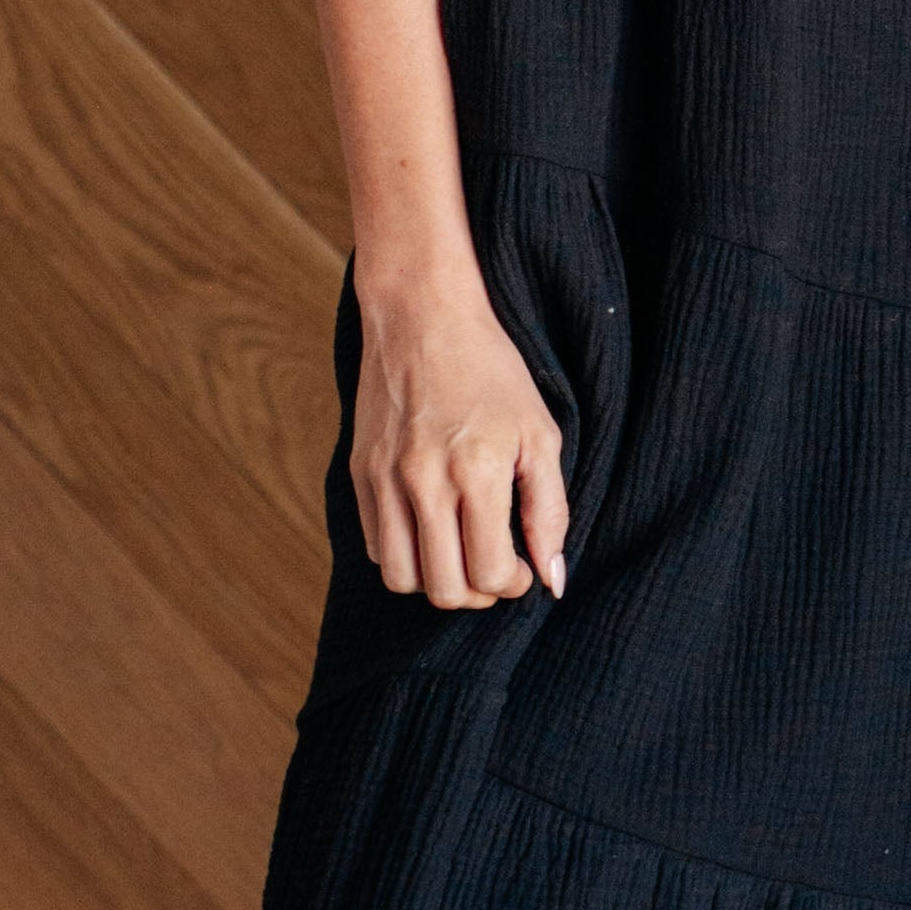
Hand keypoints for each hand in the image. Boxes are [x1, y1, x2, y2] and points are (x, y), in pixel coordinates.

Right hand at [350, 274, 569, 609]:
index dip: (514, 585)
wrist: (422, 316)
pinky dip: (404, 556)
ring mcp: (384, 479)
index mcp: (477, 472)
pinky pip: (374, 548)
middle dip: (477, 593)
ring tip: (461, 555)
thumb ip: (549, 511)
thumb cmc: (492, 372)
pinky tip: (430, 531)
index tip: (523, 568)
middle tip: (495, 568)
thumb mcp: (541, 435)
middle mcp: (424, 481)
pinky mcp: (358, 473)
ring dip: (436, 582)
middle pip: (444, 589)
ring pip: (402, 579)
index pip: (490, 573)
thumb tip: (552, 578)